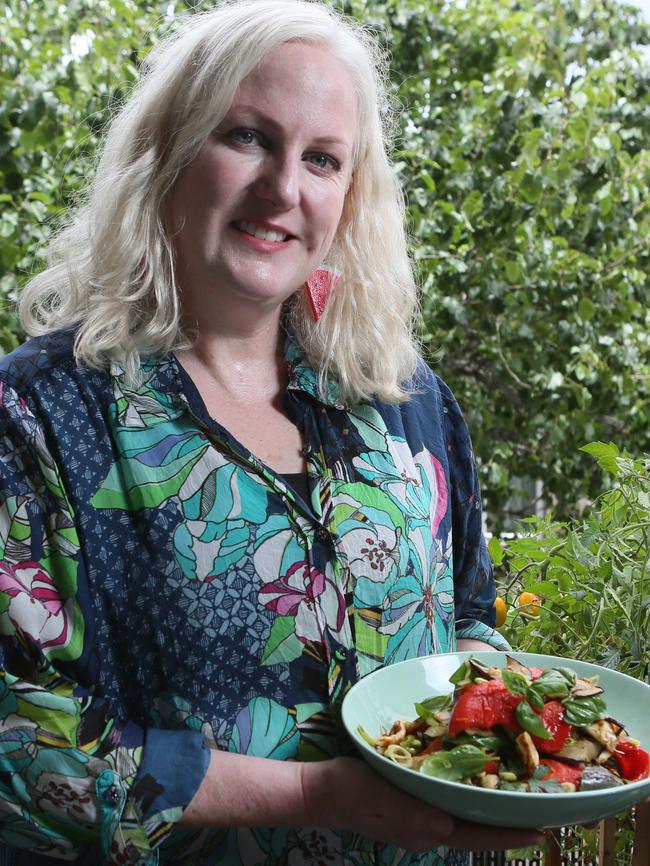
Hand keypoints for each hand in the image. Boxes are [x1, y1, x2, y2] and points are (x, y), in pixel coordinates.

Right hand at [301, 757, 544, 853]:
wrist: (317, 793)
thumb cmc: (349, 791)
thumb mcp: (381, 798)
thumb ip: (413, 813)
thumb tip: (446, 825)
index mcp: (426, 828)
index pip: (479, 834)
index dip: (511, 833)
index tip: (543, 829)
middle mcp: (428, 829)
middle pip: (477, 827)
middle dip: (506, 820)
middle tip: (537, 805)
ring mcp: (417, 821)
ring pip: (463, 817)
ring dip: (488, 808)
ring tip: (512, 791)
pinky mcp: (407, 807)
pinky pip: (444, 805)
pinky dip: (464, 797)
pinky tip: (467, 779)